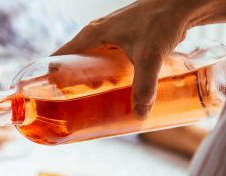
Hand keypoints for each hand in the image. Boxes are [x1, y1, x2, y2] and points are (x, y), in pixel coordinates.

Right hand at [53, 0, 225, 118]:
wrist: (182, 3)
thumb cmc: (161, 21)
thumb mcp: (150, 57)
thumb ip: (144, 86)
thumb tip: (140, 115)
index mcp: (91, 35)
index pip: (58, 57)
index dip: (47, 76)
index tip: (42, 96)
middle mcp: (96, 34)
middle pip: (71, 63)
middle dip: (68, 85)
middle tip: (68, 107)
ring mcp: (110, 35)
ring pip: (88, 62)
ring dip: (86, 80)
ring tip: (88, 101)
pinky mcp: (124, 38)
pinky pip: (103, 60)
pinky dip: (101, 74)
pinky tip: (110, 87)